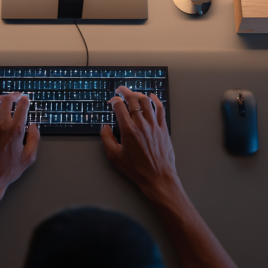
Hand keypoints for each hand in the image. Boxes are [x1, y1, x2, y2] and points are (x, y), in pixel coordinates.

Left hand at [0, 91, 39, 205]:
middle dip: (13, 95)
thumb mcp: (28, 158)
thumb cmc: (7, 171)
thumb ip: (34, 139)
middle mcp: (1, 126)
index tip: (26, 99)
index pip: (22, 107)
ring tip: (3, 97)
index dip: (25, 100)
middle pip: (7, 101)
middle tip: (16, 96)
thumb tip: (34, 127)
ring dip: (0, 97)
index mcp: (15, 131)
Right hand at [100, 86, 178, 201]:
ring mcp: (154, 125)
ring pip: (146, 102)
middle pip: (133, 100)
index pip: (119, 106)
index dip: (114, 101)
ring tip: (133, 93)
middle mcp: (141, 124)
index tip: (111, 102)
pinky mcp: (163, 128)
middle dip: (125, 92)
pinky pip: (160, 109)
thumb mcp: (114, 156)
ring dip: (138, 94)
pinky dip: (156, 100)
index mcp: (128, 130)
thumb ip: (106, 139)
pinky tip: (152, 96)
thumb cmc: (136, 169)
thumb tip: (105, 127)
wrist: (157, 177)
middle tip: (120, 90)